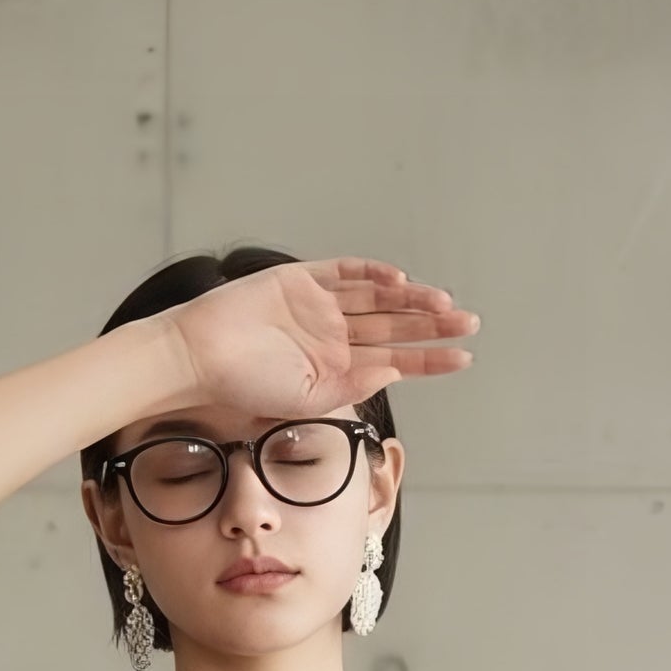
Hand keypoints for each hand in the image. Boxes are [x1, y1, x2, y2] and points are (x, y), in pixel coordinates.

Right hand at [165, 258, 477, 422]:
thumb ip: (352, 384)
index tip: (464, 359)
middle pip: (393, 324)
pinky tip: (398, 279)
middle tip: (470, 322)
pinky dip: (371, 273)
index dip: (429, 359)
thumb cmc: (244, 385)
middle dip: (432, 324)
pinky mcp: (300, 279)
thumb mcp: (307, 397)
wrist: (200, 356)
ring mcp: (318, 304)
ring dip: (410, 298)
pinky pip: (343, 272)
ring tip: (444, 304)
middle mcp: (333, 333)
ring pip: (377, 297)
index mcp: (336, 366)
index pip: (394, 359)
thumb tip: (393, 371)